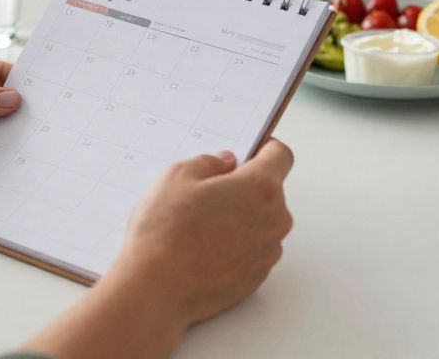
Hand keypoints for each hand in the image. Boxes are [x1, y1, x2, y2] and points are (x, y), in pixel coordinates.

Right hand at [108, 139, 294, 326]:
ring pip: (260, 222)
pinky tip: (202, 248)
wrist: (157, 288)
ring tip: (199, 225)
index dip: (264, 148)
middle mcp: (274, 220)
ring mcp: (267, 253)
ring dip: (240, 218)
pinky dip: (234, 244)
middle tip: (206, 192)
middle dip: (244, 187)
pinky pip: (252, 250)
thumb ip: (209, 162)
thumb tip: (224, 163)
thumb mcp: (177, 176)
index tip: (250, 150)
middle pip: (269, 192)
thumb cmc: (167, 232)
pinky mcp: (256, 278)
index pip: (281, 156)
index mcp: (261, 188)